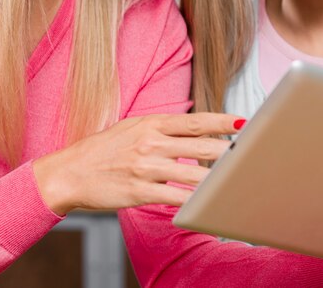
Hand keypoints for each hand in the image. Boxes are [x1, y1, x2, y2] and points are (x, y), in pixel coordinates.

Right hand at [33, 113, 242, 214]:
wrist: (70, 172)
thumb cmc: (105, 148)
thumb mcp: (134, 127)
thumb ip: (163, 128)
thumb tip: (195, 129)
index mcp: (152, 123)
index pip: (196, 121)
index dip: (222, 122)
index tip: (243, 123)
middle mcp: (152, 143)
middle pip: (202, 146)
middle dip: (229, 150)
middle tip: (252, 151)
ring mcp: (147, 168)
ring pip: (193, 174)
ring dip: (218, 177)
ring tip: (238, 178)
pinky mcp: (140, 192)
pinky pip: (175, 197)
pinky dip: (194, 199)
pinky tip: (209, 200)